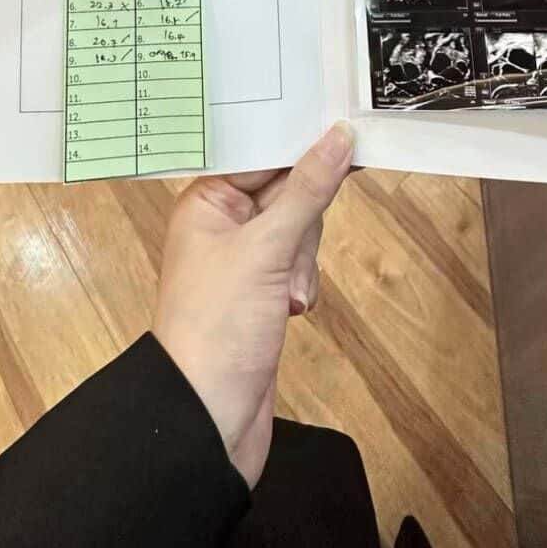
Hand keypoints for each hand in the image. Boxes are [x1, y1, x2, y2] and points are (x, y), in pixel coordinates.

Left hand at [152, 123, 353, 488]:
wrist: (212, 417)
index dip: (299, 146)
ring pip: (299, 228)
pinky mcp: (262, 290)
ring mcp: (243, 259)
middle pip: (287, 189)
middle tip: (290, 257)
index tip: (342, 130)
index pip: (260, 153)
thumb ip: (307, 190)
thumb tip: (337, 138)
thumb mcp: (266, 249)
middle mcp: (221, 224)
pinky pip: (298, 263)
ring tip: (288, 296)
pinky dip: (304, 282)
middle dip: (302, 223)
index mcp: (205, 202)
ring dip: (304, 259)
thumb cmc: (218, 329)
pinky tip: (293, 310)